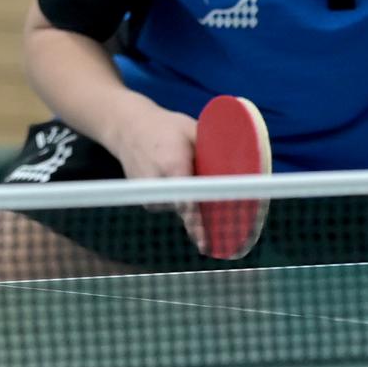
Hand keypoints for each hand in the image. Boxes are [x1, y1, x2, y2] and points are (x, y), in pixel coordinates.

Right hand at [109, 102, 205, 249]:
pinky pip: (170, 206)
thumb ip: (213, 150)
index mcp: (171, 165)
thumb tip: (241, 169)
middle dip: (202, 220)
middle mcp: (156, 183)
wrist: (127, 128)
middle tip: (215, 236)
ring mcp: (147, 194)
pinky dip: (179, 199)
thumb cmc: (164, 127)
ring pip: (179, 209)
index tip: (204, 240)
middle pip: (185, 209)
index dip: (197, 220)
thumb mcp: (191, 130)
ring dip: (192, 203)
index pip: (185, 199)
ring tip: (186, 176)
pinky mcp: (145, 200)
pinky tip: (174, 178)